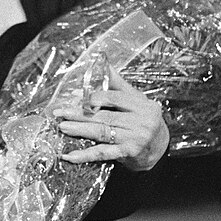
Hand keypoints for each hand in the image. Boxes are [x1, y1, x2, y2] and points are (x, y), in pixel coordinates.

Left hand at [54, 66, 169, 171]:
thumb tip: (103, 65)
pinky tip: (71, 156)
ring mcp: (134, 139)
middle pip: (105, 116)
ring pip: (102, 133)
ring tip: (63, 127)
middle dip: (80, 114)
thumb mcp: (137, 99)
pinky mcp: (128, 154)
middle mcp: (140, 122)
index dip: (93, 97)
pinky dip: (85, 155)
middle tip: (61, 112)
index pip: (113, 98)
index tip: (74, 98)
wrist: (160, 147)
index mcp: (141, 105)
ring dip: (80, 130)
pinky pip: (103, 153)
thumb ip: (118, 84)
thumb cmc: (145, 120)